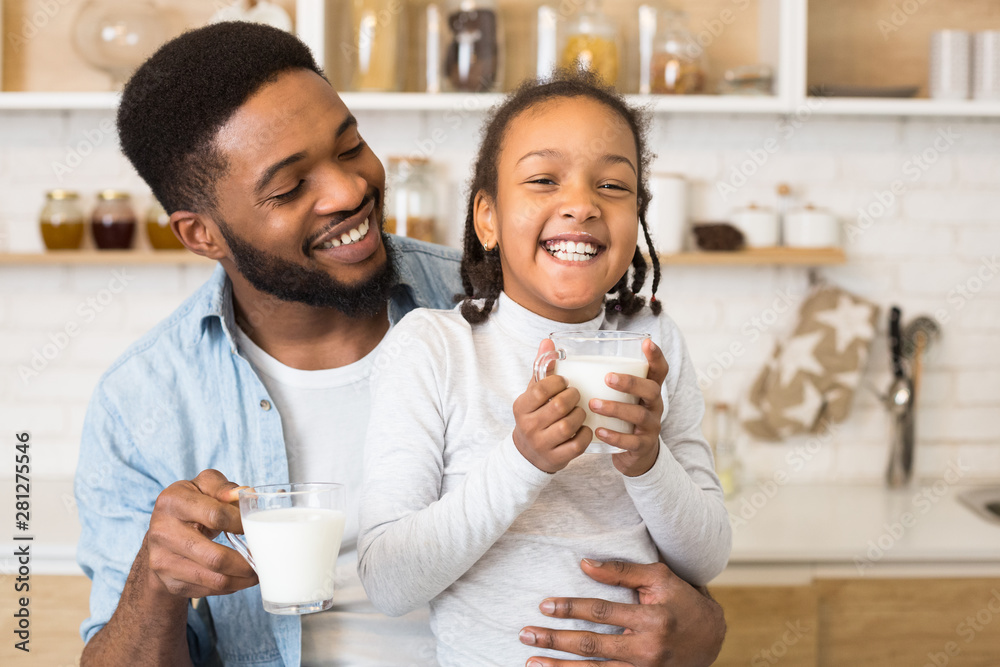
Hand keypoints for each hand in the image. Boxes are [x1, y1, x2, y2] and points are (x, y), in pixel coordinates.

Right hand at [145, 469, 257, 598]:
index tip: (258, 527)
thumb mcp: (204, 486)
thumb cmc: (191, 504)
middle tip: (264, 559)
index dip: (242, 523)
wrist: (160, 532)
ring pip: (214, 580)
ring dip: (243, 579)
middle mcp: (162, 532)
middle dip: (247, 562)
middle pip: (216, 558)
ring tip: (258, 572)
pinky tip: (239, 577)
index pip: (216, 516)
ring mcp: (162, 561)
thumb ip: (224, 488)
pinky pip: (208, 590)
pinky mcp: (169, 582)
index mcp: (172, 501)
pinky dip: (230, 586)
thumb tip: (246, 495)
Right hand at [513, 339, 591, 472]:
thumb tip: (548, 341)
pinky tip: (584, 428)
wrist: (528, 454)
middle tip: (576, 395)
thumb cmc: (535, 416)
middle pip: (557, 406)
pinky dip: (585, 434)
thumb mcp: (532, 394)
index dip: (557, 382)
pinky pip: (577, 445)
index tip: (564, 382)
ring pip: (568, 426)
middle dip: (573, 397)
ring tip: (581, 411)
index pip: (540, 389)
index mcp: (521, 407)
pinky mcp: (556, 458)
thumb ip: (541, 369)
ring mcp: (542, 444)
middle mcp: (528, 426)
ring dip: (580, 415)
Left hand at [519, 559, 724, 666]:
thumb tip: (584, 564)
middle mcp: (647, 649)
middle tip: (526, 635)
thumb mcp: (659, 578)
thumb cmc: (682, 601)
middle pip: (592, 645)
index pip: (602, 612)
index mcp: (651, 618)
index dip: (571, 608)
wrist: (712, 638)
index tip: (545, 605)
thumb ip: (622, 570)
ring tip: (532, 663)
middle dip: (555, 641)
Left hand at [590, 339, 668, 476]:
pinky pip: (632, 441)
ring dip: (616, 408)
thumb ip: (598, 378)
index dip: (656, 356)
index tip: (647, 343)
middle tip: (608, 378)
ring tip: (594, 405)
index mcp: (648, 389)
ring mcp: (650, 426)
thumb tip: (557, 351)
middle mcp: (654, 405)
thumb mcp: (618, 397)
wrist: (634, 455)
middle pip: (651, 390)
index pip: (659, 370)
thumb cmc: (619, 417)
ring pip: (639, 415)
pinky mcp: (643, 446)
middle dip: (631, 383)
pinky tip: (599, 431)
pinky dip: (615, 436)